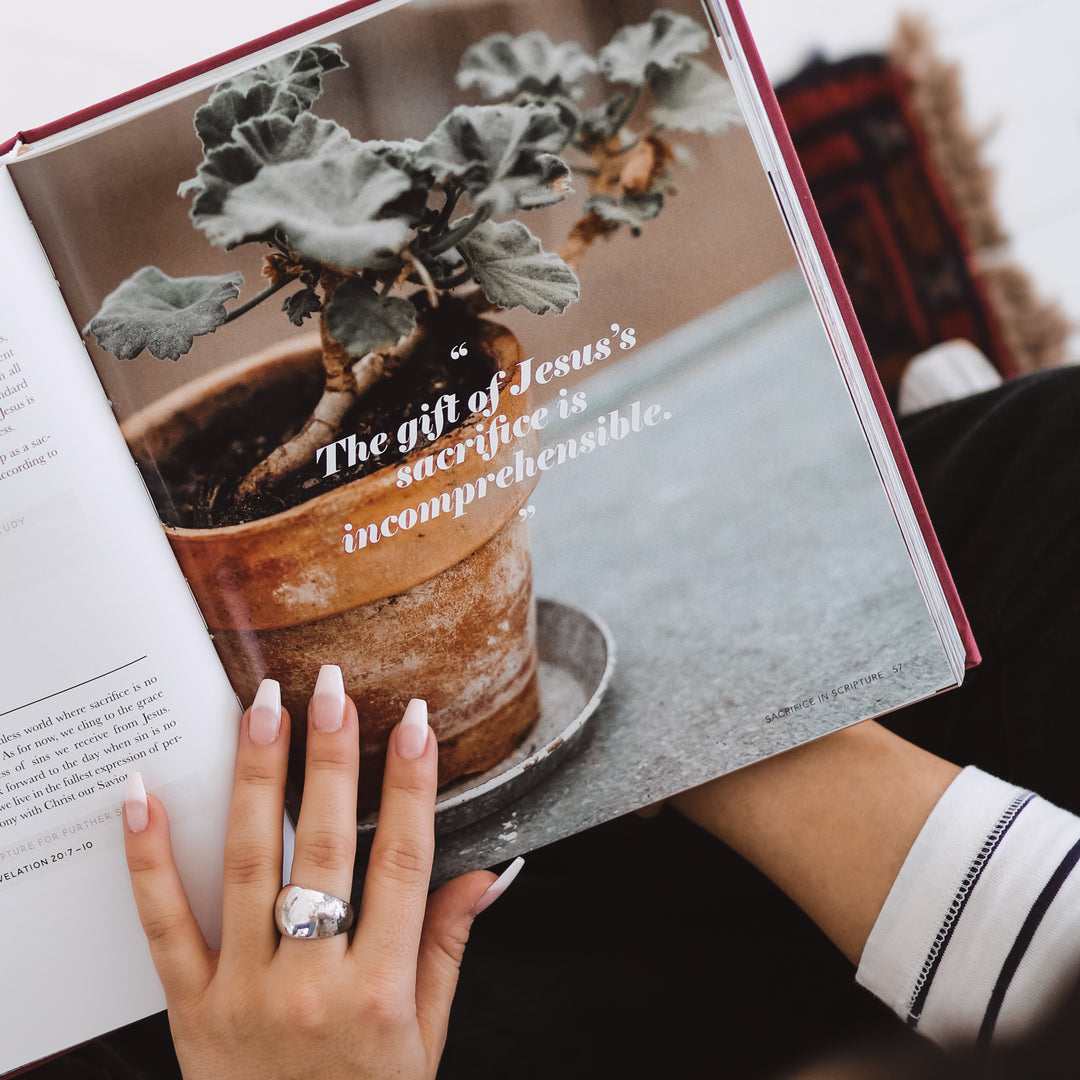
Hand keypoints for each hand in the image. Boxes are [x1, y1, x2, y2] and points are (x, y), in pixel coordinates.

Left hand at [122, 665, 521, 1079]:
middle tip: (330, 686)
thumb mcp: (426, 1038)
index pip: (403, 862)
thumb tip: (489, 872)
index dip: (412, 785)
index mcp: (380, 990)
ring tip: (260, 708)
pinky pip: (163, 924)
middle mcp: (310, 984)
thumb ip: (450, 946)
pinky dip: (147, 857)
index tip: (412, 720)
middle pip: (327, 847)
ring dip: (257, 778)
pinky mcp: (189, 1008)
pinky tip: (142, 793)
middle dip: (331, 757)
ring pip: (249, 865)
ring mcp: (242, 993)